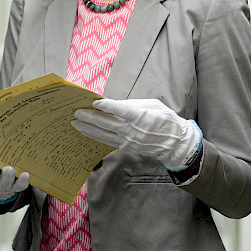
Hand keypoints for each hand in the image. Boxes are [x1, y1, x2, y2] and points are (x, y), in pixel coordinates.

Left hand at [72, 98, 201, 170]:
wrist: (175, 143)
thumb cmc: (165, 120)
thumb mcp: (153, 105)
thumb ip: (132, 104)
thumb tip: (112, 103)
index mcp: (141, 117)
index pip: (121, 111)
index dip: (106, 106)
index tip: (94, 102)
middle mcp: (133, 131)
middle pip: (107, 124)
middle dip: (90, 117)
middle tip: (76, 112)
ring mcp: (129, 141)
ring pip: (104, 134)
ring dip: (88, 128)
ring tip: (75, 122)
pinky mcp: (127, 148)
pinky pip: (107, 141)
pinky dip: (95, 136)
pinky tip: (86, 131)